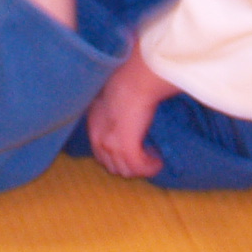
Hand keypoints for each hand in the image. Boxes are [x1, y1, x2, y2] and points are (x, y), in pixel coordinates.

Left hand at [86, 48, 173, 178]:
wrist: (133, 81)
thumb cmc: (127, 83)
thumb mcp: (111, 99)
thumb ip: (112, 113)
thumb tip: (123, 119)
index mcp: (93, 125)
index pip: (100, 153)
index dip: (117, 156)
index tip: (133, 151)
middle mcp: (98, 138)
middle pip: (113, 166)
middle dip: (128, 165)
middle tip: (145, 155)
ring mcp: (111, 144)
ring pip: (126, 170)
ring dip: (140, 168)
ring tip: (153, 157)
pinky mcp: (127, 148)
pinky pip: (139, 168)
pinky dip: (150, 168)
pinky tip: (158, 161)